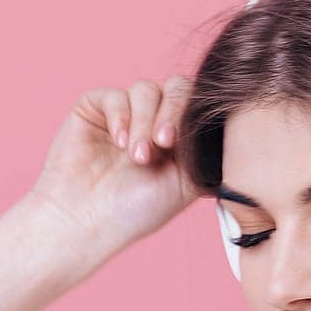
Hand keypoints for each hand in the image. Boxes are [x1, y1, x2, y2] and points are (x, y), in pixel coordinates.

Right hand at [21, 76, 200, 259]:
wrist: (85, 222)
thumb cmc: (134, 212)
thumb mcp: (186, 183)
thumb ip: (206, 150)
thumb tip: (226, 123)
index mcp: (179, 139)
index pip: (196, 105)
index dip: (195, 115)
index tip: (185, 145)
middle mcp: (152, 121)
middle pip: (176, 88)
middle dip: (173, 112)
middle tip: (164, 143)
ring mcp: (124, 114)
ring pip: (146, 89)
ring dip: (144, 121)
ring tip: (137, 156)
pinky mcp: (94, 108)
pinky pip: (114, 94)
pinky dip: (121, 115)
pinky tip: (119, 142)